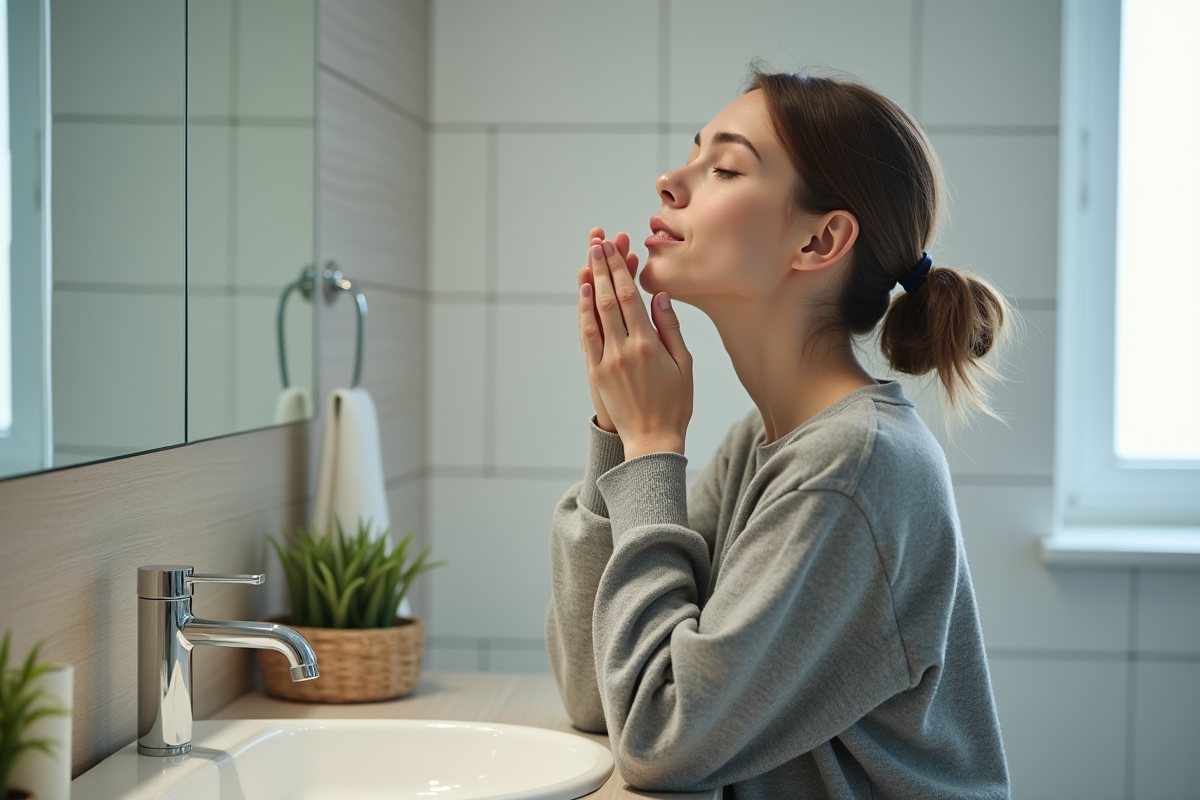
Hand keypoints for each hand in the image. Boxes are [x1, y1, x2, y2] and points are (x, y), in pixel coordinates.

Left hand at [579, 237, 692, 459]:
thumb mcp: (685, 365)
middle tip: (597, 242)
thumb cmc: (675, 404)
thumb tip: (659, 296)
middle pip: (608, 299)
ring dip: (590, 284)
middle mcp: (623, 350)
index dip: (620, 269)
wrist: (651, 441)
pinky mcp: (595, 373)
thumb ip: (671, 329)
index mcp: (648, 346)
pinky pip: (587, 336)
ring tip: (588, 259)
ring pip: (593, 315)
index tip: (613, 246)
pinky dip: (584, 312)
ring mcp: (606, 361)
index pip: (629, 297)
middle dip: (603, 267)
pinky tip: (584, 295)